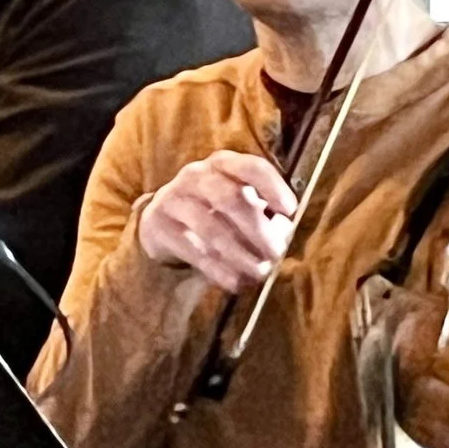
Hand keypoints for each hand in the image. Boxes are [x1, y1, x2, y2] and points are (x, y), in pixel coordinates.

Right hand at [136, 150, 298, 291]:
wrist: (163, 226)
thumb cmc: (214, 213)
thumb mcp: (239, 206)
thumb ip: (266, 216)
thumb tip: (281, 233)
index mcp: (223, 164)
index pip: (251, 167)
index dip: (273, 187)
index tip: (290, 211)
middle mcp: (196, 175)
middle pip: (230, 198)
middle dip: (258, 229)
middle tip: (276, 253)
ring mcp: (174, 199)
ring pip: (211, 228)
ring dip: (240, 255)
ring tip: (259, 273)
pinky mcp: (159, 226)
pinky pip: (193, 251)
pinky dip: (219, 270)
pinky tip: (235, 283)